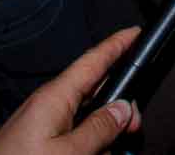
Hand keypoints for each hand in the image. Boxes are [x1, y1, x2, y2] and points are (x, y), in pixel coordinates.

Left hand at [0, 27, 141, 154]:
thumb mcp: (69, 152)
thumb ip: (99, 129)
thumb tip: (123, 110)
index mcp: (55, 96)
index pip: (93, 60)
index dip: (117, 44)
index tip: (136, 32)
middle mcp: (49, 103)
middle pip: (95, 91)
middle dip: (119, 105)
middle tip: (134, 125)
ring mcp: (42, 121)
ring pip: (86, 115)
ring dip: (103, 131)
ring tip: (111, 148)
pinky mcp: (38, 138)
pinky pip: (72, 131)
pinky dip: (87, 141)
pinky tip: (94, 153)